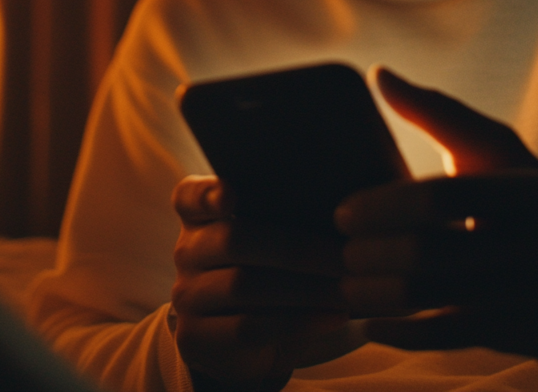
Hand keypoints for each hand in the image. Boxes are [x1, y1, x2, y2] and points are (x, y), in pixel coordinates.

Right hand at [170, 175, 351, 390]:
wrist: (246, 342)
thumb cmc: (273, 273)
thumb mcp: (274, 241)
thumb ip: (291, 217)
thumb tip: (349, 206)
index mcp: (201, 217)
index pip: (190, 197)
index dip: (208, 194)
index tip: (232, 195)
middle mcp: (188, 251)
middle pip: (233, 240)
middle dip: (295, 249)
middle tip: (346, 256)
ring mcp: (187, 295)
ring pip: (242, 285)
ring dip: (304, 288)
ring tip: (346, 290)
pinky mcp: (196, 336)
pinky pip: (248, 327)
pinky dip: (298, 322)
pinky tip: (333, 317)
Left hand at [335, 68, 537, 370]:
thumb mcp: (504, 154)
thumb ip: (439, 113)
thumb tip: (378, 72)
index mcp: (527, 191)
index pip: (441, 196)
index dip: (383, 205)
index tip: (342, 212)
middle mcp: (537, 243)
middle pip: (429, 253)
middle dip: (369, 255)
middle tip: (337, 255)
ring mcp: (533, 295)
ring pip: (433, 300)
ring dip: (374, 296)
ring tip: (344, 289)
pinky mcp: (523, 336)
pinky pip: (448, 339)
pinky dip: (401, 334)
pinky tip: (370, 326)